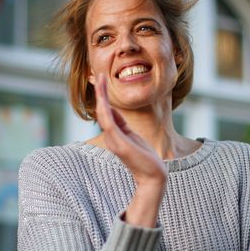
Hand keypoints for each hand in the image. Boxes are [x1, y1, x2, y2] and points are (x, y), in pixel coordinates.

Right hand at [94, 73, 165, 226]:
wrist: (153, 176)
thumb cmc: (145, 158)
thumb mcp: (133, 135)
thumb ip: (122, 124)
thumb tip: (113, 110)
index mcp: (114, 134)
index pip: (105, 112)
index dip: (103, 96)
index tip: (101, 81)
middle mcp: (110, 136)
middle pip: (101, 110)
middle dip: (99, 92)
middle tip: (96, 75)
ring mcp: (112, 140)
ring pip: (102, 113)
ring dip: (101, 95)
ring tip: (100, 79)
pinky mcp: (118, 142)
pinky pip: (108, 121)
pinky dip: (104, 107)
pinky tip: (103, 95)